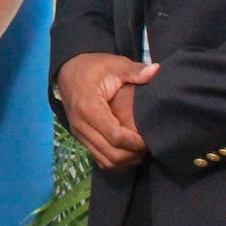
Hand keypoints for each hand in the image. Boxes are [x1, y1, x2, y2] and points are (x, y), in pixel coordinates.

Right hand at [56, 52, 159, 169]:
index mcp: (88, 107)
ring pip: (106, 161)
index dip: (136, 142)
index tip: (150, 138)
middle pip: (112, 154)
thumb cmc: (94, 68)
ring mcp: (79, 134)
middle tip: (149, 146)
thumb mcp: (114, 64)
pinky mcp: (81, 139)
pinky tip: (129, 151)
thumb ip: (134, 70)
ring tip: (141, 150)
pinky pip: (100, 159)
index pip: (115, 136)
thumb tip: (156, 70)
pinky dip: (116, 160)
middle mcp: (81, 125)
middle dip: (134, 154)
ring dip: (126, 160)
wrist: (69, 71)